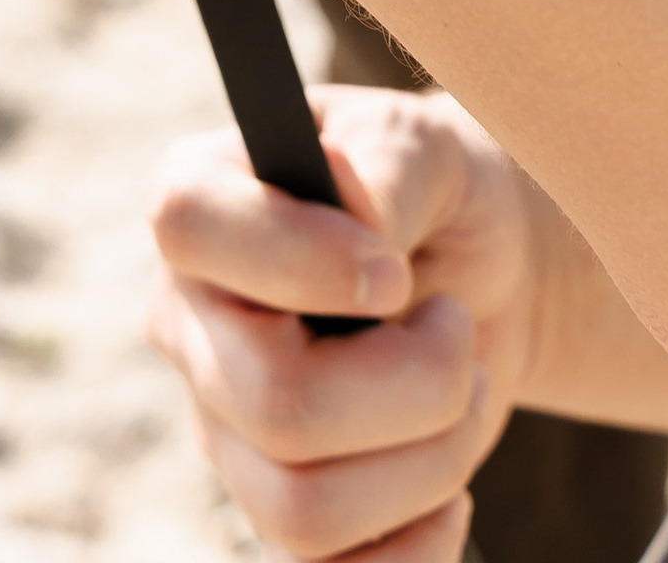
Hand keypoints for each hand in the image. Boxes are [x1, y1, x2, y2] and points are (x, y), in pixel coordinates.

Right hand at [147, 88, 535, 562]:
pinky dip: (413, 552)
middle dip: (412, 383)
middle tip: (458, 329)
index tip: (393, 273)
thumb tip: (359, 215)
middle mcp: (190, 323)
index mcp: (201, 204)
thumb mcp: (424, 146)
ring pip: (301, 508)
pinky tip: (453, 495)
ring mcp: (224, 430)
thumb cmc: (434, 195)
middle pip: (272, 400)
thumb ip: (386, 164)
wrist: (479, 282)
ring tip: (468, 393)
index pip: (188, 225)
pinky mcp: (275, 511)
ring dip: (429, 461)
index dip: (296, 258)